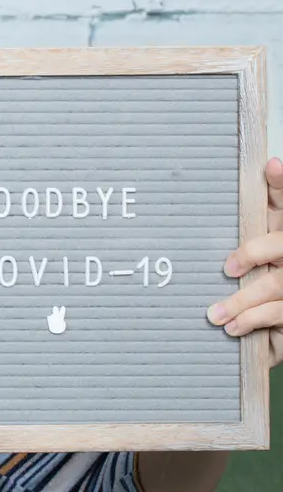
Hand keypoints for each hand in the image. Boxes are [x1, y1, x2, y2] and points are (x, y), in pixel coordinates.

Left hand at [207, 156, 282, 364]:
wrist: (280, 302)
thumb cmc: (270, 268)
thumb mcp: (265, 237)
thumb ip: (270, 205)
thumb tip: (271, 164)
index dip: (281, 184)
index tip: (272, 166)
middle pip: (281, 245)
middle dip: (255, 254)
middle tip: (227, 268)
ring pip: (277, 287)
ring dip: (243, 302)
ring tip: (214, 315)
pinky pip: (277, 315)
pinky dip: (254, 321)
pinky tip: (233, 327)